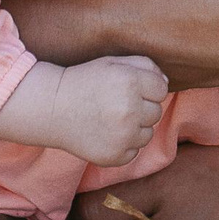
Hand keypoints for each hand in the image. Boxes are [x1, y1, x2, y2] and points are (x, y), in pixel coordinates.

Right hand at [0, 55, 168, 164]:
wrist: (52, 109)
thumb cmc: (86, 82)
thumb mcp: (114, 62)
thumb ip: (146, 66)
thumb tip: (166, 84)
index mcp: (130, 82)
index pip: (161, 88)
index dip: (146, 87)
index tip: (128, 88)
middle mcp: (129, 110)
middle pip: (156, 112)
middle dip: (141, 107)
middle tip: (117, 104)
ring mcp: (122, 136)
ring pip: (148, 133)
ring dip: (135, 127)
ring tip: (111, 119)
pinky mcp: (114, 156)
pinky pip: (135, 151)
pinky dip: (125, 145)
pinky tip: (107, 134)